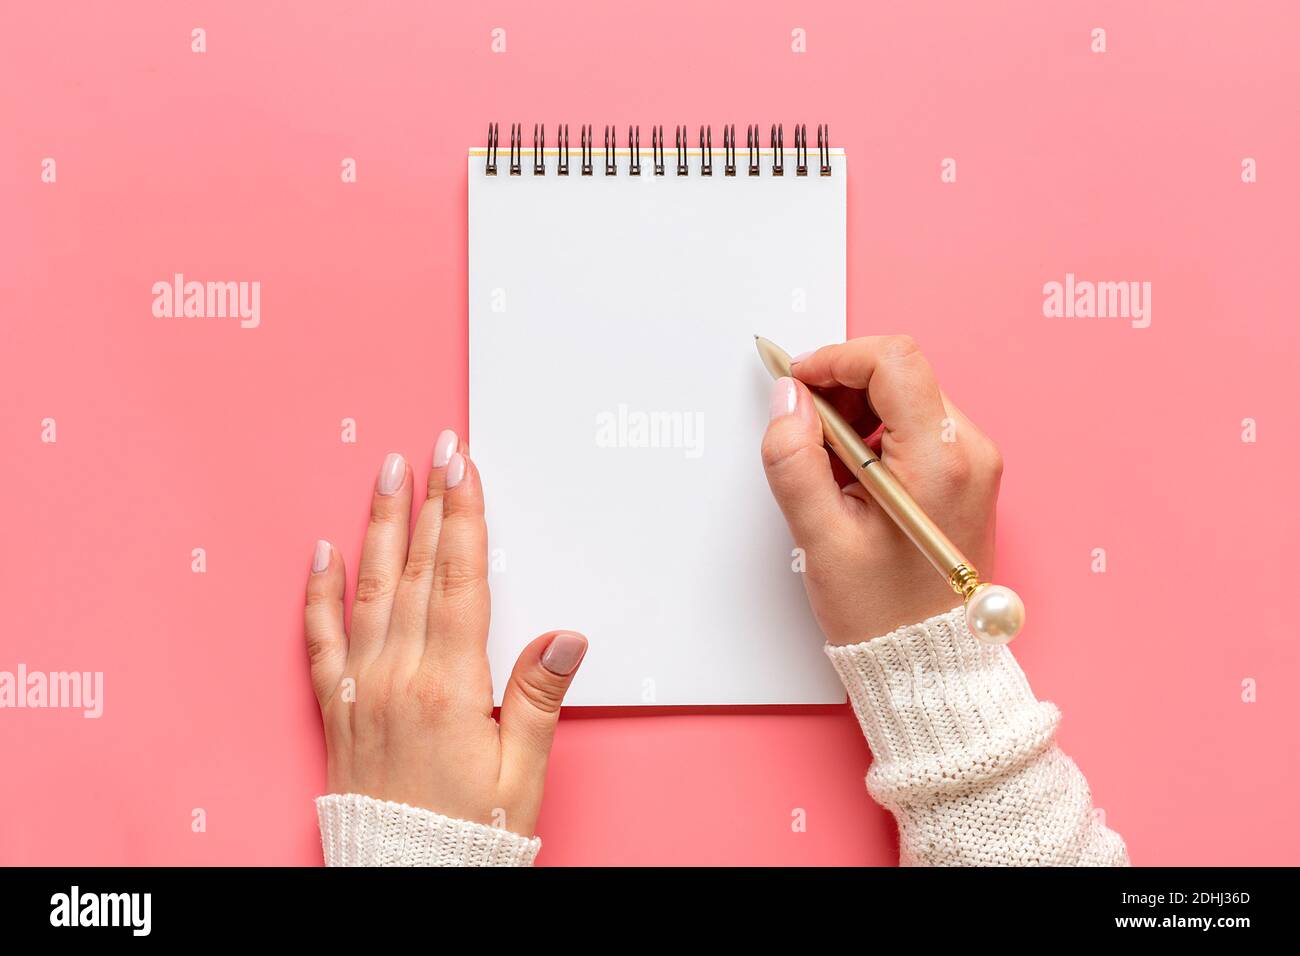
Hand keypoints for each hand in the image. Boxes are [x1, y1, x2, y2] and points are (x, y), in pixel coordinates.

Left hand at [303, 431, 587, 836]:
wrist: (405, 881)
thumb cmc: (469, 833)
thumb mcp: (523, 772)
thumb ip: (538, 698)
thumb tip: (567, 636)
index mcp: (448, 688)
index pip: (459, 581)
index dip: (462, 517)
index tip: (464, 468)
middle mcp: (395, 678)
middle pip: (416, 571)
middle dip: (428, 502)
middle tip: (435, 447)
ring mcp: (358, 689)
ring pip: (367, 589)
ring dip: (378, 526)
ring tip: (386, 473)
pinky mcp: (334, 707)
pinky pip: (319, 637)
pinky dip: (319, 590)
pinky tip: (323, 550)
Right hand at [761, 336, 1001, 644]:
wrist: (929, 660)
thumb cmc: (883, 612)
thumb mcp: (821, 538)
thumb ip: (795, 460)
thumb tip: (787, 399)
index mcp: (941, 459)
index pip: (892, 361)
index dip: (835, 359)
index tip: (796, 381)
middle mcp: (970, 450)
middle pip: (900, 374)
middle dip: (841, 388)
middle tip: (801, 429)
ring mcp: (973, 462)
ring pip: (906, 397)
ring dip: (856, 413)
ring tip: (824, 465)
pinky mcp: (966, 475)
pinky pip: (917, 427)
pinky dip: (876, 434)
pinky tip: (850, 476)